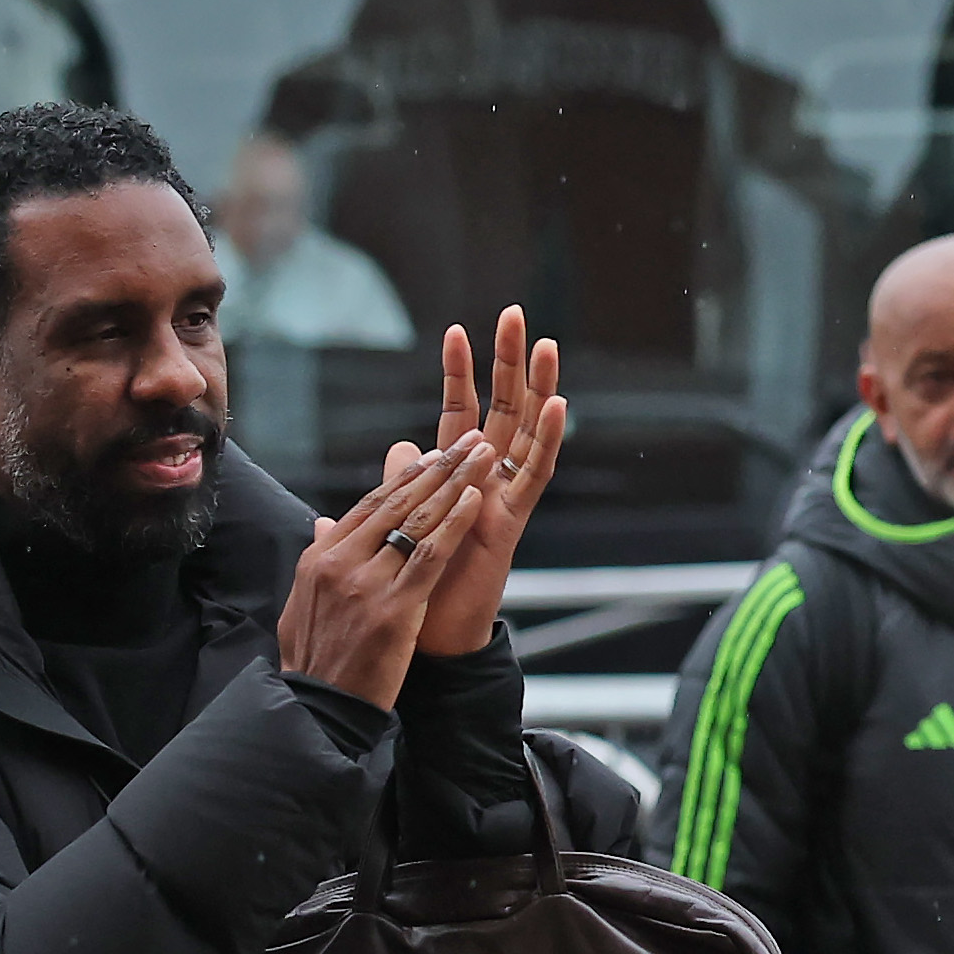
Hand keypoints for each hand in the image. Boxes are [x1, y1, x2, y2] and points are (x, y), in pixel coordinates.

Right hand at [278, 437, 487, 710]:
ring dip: (455, 483)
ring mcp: (367, 584)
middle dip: (437, 467)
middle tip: (468, 442)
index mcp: (320, 559)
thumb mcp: (302, 604)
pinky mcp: (394, 609)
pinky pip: (430, 555)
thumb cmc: (315, 664)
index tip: (433, 456)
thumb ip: (317, 560)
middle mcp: (341, 563)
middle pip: (396, 503)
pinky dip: (455, 523)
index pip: (369, 506)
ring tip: (481, 456)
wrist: (320, 711)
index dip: (405, 478)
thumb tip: (324, 525)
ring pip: (416, 521)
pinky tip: (476, 499)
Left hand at [415, 311, 568, 654]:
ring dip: (536, 387)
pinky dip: (546, 438)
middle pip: (502, 408)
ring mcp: (502, 498)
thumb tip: (396, 448)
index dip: (458, 373)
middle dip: (508, 361)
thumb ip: (398, 485)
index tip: (454, 329)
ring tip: (545, 343)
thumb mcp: (397, 524)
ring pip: (525, 432)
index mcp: (455, 478)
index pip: (458, 413)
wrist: (427, 641)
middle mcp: (484, 481)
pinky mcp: (512, 521)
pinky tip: (556, 403)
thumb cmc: (413, 588)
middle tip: (516, 312)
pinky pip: (534, 474)